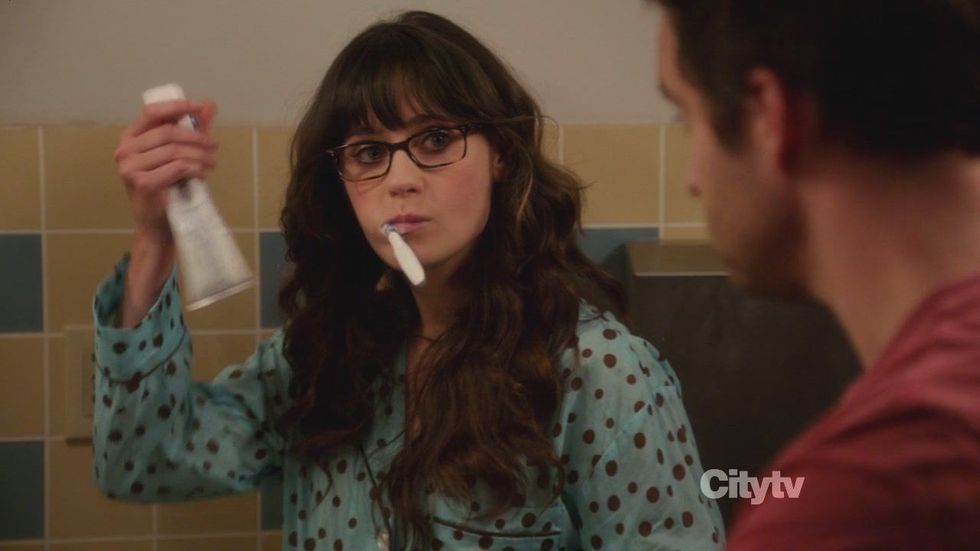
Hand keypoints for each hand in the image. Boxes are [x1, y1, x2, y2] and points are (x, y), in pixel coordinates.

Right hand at [114, 100, 218, 243]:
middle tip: (214, 146)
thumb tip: (210, 104)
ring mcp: (130, 167)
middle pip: (168, 132)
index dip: (178, 106)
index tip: (202, 106)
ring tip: (212, 163)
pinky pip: (177, 168)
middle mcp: (125, 150)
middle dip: (197, 137)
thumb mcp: (179, 154)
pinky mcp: (142, 183)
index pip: (152, 112)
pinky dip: (195, 169)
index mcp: (130, 137)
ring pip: (175, 151)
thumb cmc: (167, 187)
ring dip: (200, 155)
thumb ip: (192, 129)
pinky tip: (203, 174)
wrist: (158, 223)